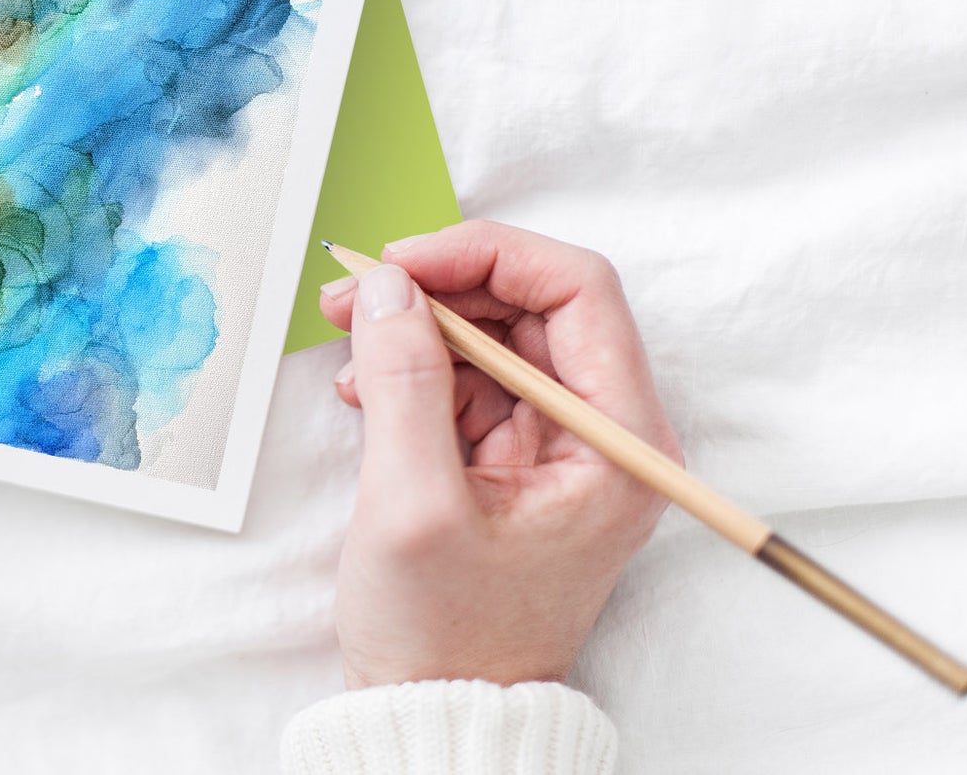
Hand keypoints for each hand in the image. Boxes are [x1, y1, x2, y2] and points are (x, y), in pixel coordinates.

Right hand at [317, 220, 680, 688]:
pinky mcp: (516, 457)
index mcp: (618, 443)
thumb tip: (386, 286)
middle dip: (439, 286)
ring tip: (348, 343)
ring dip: (418, 326)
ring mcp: (560, 444)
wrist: (438, 710)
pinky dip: (415, 367)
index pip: (577, 291)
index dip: (486, 256)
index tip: (401, 262)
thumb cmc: (443, 634)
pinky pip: (470, 377)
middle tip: (354, 291)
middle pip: (533, 305)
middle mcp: (605, 433)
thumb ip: (403, 381)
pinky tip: (365, 390)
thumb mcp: (412, 503)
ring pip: (496, 335)